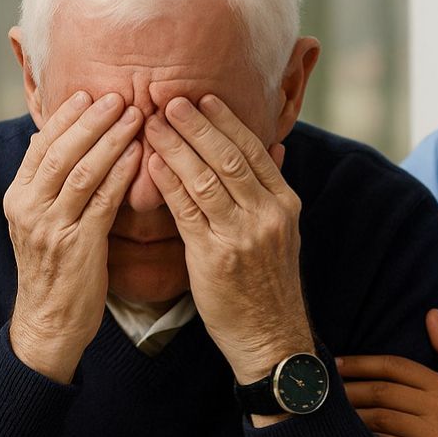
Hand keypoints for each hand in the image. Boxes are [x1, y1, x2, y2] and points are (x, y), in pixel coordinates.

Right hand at [5, 90, 143, 382]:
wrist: (49, 321)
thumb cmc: (52, 267)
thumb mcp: (35, 221)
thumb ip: (42, 182)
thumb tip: (44, 138)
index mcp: (17, 198)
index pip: (39, 146)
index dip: (64, 118)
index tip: (87, 93)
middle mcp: (28, 209)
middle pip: (60, 152)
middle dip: (90, 121)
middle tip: (117, 95)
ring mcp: (51, 228)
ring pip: (81, 172)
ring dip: (110, 140)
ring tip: (134, 116)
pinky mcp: (77, 247)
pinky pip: (102, 202)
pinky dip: (120, 175)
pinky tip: (138, 155)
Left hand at [145, 95, 313, 385]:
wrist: (271, 338)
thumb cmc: (269, 284)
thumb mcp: (282, 233)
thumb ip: (271, 190)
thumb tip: (273, 147)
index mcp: (286, 204)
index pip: (253, 150)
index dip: (226, 121)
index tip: (203, 98)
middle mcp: (268, 214)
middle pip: (228, 156)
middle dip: (196, 125)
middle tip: (169, 98)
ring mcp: (243, 235)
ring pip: (205, 177)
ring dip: (175, 146)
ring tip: (152, 122)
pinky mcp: (215, 256)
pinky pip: (187, 210)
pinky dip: (168, 182)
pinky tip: (152, 163)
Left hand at [340, 309, 437, 436]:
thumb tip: (432, 313)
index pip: (395, 366)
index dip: (362, 363)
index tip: (335, 363)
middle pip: (383, 391)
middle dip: (349, 388)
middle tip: (322, 389)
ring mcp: (436, 435)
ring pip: (382, 418)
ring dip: (352, 414)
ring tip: (329, 412)